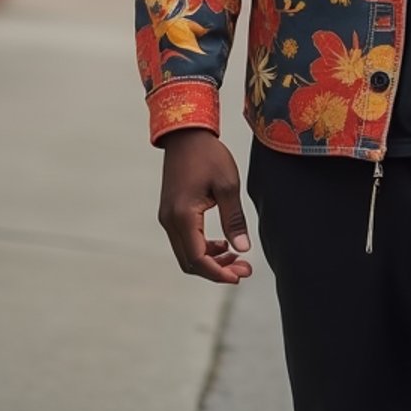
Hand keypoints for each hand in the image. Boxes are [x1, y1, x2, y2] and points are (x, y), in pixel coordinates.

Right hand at [158, 129, 252, 283]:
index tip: (241, 275)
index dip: (219, 273)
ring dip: (210, 261)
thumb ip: (234, 219)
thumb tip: (242, 249)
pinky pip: (184, 241)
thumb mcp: (227, 185)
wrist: (186, 135)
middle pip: (190, 262)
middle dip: (217, 271)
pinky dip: (202, 248)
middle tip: (244, 269)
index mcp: (183, 215)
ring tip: (236, 256)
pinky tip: (221, 243)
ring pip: (186, 254)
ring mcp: (167, 218)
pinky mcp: (169, 213)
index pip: (198, 259)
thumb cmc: (208, 155)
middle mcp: (169, 221)